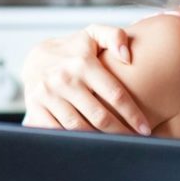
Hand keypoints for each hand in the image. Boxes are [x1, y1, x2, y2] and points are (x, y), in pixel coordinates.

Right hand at [21, 24, 149, 134]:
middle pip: (99, 116)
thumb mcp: (94, 35)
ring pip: (78, 127)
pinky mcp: (34, 108)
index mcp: (83, 63)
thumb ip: (115, 37)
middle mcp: (64, 79)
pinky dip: (73, 141)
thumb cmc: (74, 49)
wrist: (34, 58)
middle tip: (134, 142)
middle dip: (120, 132)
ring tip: (116, 145)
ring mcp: (47, 95)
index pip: (115, 95)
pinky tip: (89, 146)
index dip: (133, 114)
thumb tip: (127, 57)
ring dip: (99, 140)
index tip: (145, 129)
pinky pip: (56, 131)